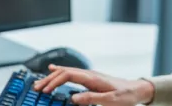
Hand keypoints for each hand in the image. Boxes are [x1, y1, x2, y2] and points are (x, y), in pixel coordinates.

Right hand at [33, 65, 154, 105]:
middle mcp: (89, 74)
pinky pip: (72, 74)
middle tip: (36, 88)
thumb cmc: (125, 96)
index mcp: (92, 78)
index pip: (68, 75)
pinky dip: (60, 72)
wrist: (136, 90)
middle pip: (64, 72)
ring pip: (67, 72)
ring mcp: (89, 76)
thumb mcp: (110, 101)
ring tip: (39, 82)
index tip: (44, 90)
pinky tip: (54, 71)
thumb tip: (73, 98)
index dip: (54, 81)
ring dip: (52, 77)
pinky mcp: (91, 80)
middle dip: (49, 79)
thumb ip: (92, 99)